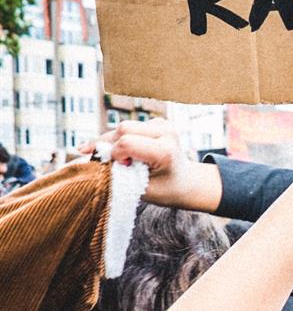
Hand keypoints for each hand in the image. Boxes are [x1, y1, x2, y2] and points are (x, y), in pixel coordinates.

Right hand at [80, 120, 220, 210]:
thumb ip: (117, 175)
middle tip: (106, 163)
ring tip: (112, 159)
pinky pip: (129, 127)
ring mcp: (163, 124)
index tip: (120, 168)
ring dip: (112, 142)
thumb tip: (88, 161)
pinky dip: (119, 139)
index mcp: (166, 150)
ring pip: (123, 126)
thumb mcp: (140, 189)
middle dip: (108, 145)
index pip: (127, 143)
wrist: (185, 182)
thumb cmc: (165, 189)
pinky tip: (120, 152)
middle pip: (123, 129)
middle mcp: (166, 132)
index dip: (115, 155)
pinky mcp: (156, 122)